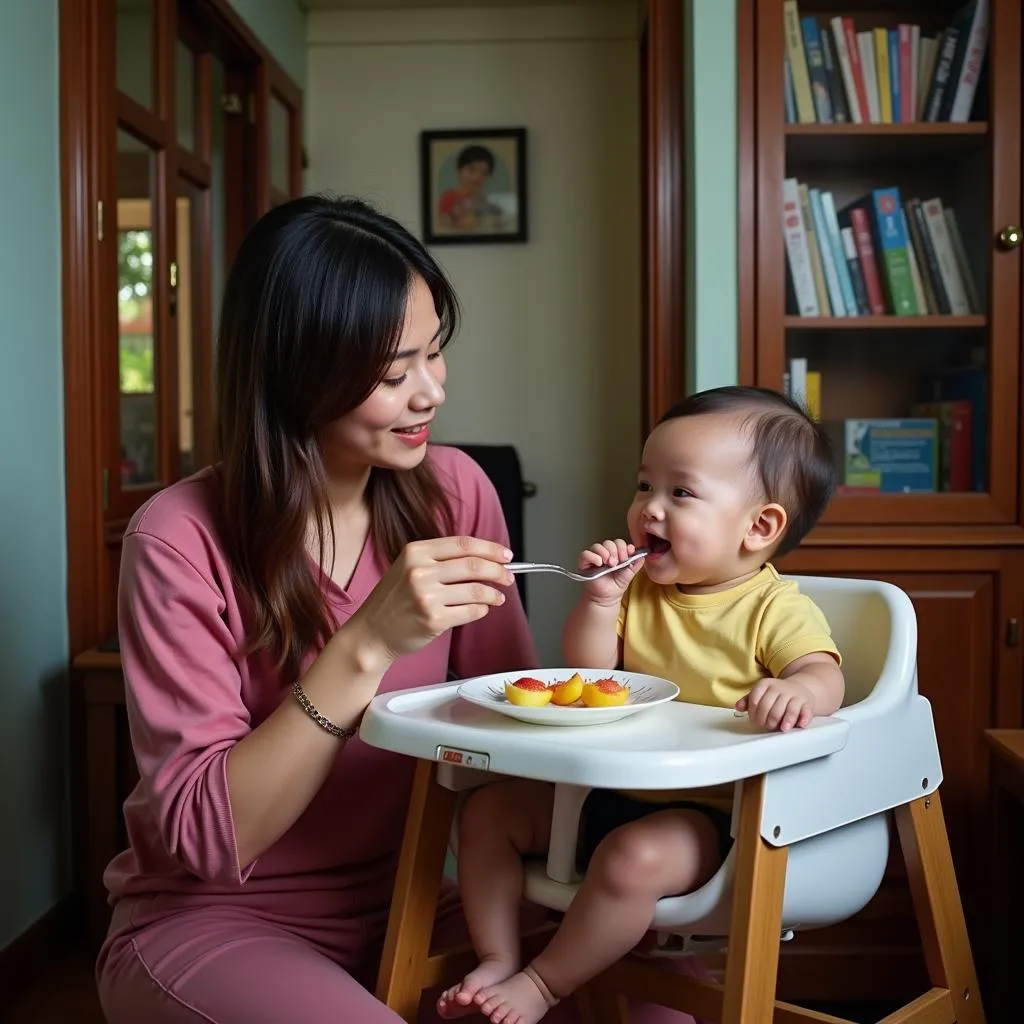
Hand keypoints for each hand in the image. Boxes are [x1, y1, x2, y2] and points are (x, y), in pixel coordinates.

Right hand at [349, 536, 513, 662]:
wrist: (372, 632)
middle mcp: (420, 571)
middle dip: (498, 571)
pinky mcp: (433, 620)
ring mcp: (426, 596)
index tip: (506, 555)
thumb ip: (441, 560)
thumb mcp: (409, 567)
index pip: (464, 544)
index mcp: (416, 552)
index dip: (490, 548)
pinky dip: (481, 610)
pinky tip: (480, 609)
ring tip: (497, 597)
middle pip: (474, 565)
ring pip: (476, 590)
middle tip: (508, 577)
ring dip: (493, 594)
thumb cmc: (394, 600)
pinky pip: (470, 611)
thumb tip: (485, 558)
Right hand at [579, 539, 644, 606]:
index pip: (618, 543)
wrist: (607, 598)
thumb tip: (642, 554)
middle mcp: (604, 553)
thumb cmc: (616, 585)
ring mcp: (593, 557)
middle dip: (615, 551)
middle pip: (608, 542)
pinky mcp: (584, 563)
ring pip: (597, 546)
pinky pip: (585, 554)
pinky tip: (599, 563)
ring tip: (609, 564)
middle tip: (617, 563)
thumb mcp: (629, 573)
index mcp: (615, 553)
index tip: (626, 556)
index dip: (623, 547)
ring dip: (605, 553)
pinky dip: (593, 557)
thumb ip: (636, 563)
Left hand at [736, 677, 814, 731]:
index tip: (755, 720)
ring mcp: (795, 695)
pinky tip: (800, 725)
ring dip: (785, 721)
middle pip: (770, 707)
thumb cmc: (776, 695)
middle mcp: (780, 688)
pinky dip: (803, 719)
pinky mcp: (807, 703)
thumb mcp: (761, 694)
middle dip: (766, 720)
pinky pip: (805, 711)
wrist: (799, 688)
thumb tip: (738, 707)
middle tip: (767, 726)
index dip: (753, 714)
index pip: (755, 700)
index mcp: (765, 684)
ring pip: (788, 710)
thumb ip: (748, 700)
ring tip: (782, 728)